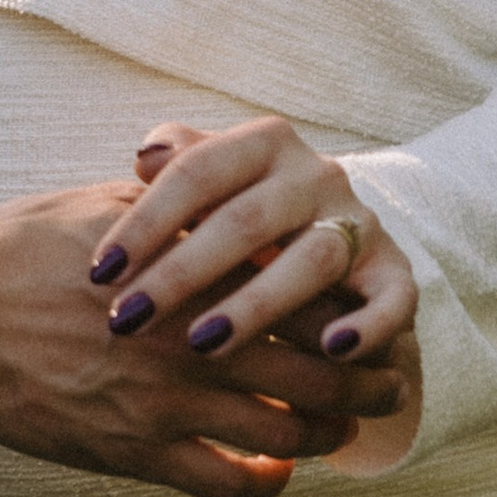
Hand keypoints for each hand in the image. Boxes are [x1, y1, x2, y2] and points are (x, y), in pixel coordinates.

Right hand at [0, 182, 379, 496]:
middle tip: (389, 387)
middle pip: (318, 370)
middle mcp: (194, 336)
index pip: (310, 295)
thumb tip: (213, 180)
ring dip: (326, 434)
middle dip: (367, 384)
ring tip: (341, 431)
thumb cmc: (19, 248)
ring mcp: (166, 398)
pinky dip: (265, 482)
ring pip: (284, 431)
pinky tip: (274, 473)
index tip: (374, 319)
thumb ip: (174, 201)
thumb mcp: (106, 202)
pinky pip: (225, 481)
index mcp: (197, 270)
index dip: (357, 313)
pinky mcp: (133, 450)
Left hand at [84, 120, 416, 413]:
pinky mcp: (395, 272)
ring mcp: (359, 223)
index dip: (146, 221)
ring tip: (203, 345)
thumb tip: (146, 156)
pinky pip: (393, 299)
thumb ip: (176, 162)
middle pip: (246, 220)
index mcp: (263, 144)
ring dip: (255, 306)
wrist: (332, 248)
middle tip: (128, 320)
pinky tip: (331, 352)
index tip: (101, 273)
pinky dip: (368, 326)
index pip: (197, 173)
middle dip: (182, 273)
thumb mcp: (208, 181)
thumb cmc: (241, 214)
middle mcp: (316, 175)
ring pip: (311, 262)